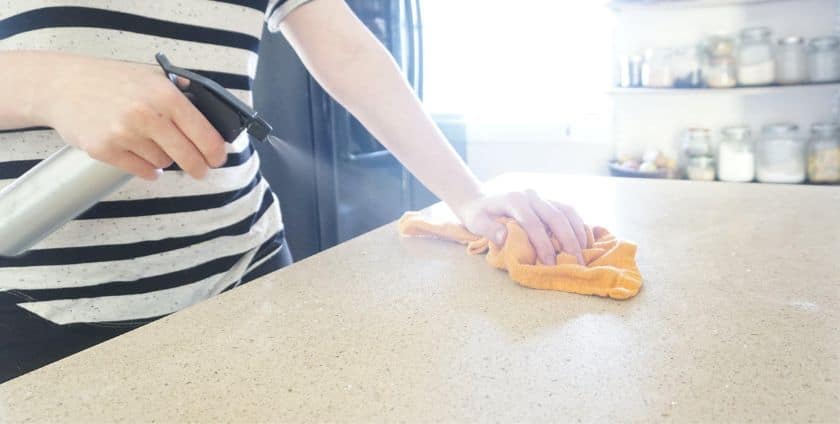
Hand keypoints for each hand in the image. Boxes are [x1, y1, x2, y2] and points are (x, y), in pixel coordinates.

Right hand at [33, 52, 225, 179]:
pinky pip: (141, 171)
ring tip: (150, 143)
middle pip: (189, 156)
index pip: (204, 134)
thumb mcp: (152, 76)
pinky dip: (147, 170)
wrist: (62, 84)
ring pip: (163, 163)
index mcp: (165, 95)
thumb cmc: (111, 80)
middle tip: (201, 171)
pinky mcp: (104, 150)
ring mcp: (124, 133)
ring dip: (163, 159)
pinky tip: (143, 160)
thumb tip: (213, 114)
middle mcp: (147, 114)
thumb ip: (182, 93)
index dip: (216, 152)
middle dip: (199, 167)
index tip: (218, 159)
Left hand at [453, 190, 587, 265]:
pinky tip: (583, 242)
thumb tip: (504, 236)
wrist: (481, 201)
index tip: (549, 264)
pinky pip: (568, 212)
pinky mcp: (549, 201)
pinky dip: (578, 226)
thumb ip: (488, 230)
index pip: (533, 223)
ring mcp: (542, 197)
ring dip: (578, 233)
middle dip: (568, 241)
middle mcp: (531, 196)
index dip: (543, 244)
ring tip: (584, 254)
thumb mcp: (476, 222)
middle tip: (576, 263)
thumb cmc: (478, 215)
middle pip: (556, 216)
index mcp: (514, 200)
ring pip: (567, 211)